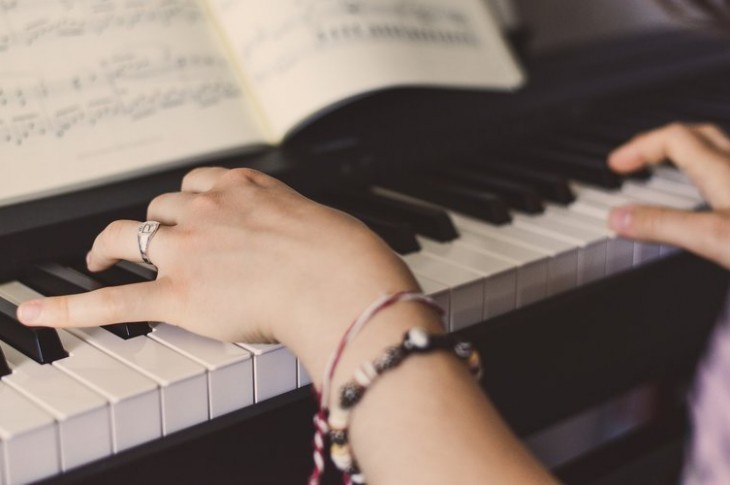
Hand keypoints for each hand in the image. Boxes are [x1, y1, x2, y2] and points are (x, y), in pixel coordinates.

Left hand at [17, 168, 418, 353]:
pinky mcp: (180, 293)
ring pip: (132, 234)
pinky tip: (44, 313)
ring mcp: (190, 249)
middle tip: (144, 236)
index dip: (189, 197)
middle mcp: (211, 209)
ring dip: (114, 244)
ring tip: (100, 257)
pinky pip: (116, 299)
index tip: (187, 207)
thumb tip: (315, 243)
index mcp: (246, 189)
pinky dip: (73, 308)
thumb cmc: (344, 255)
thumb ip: (301, 229)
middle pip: (163, 206)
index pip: (201, 181)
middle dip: (153, 220)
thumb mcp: (325, 222)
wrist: (340, 280)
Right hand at [608, 122, 729, 269]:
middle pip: (698, 137)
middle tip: (637, 160)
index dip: (639, 147)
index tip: (615, 164)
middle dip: (660, 144)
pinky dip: (711, 178)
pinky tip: (710, 200)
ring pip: (719, 154)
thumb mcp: (713, 237)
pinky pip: (729, 175)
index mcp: (724, 170)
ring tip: (667, 172)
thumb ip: (663, 225)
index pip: (673, 138)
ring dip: (689, 156)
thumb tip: (618, 217)